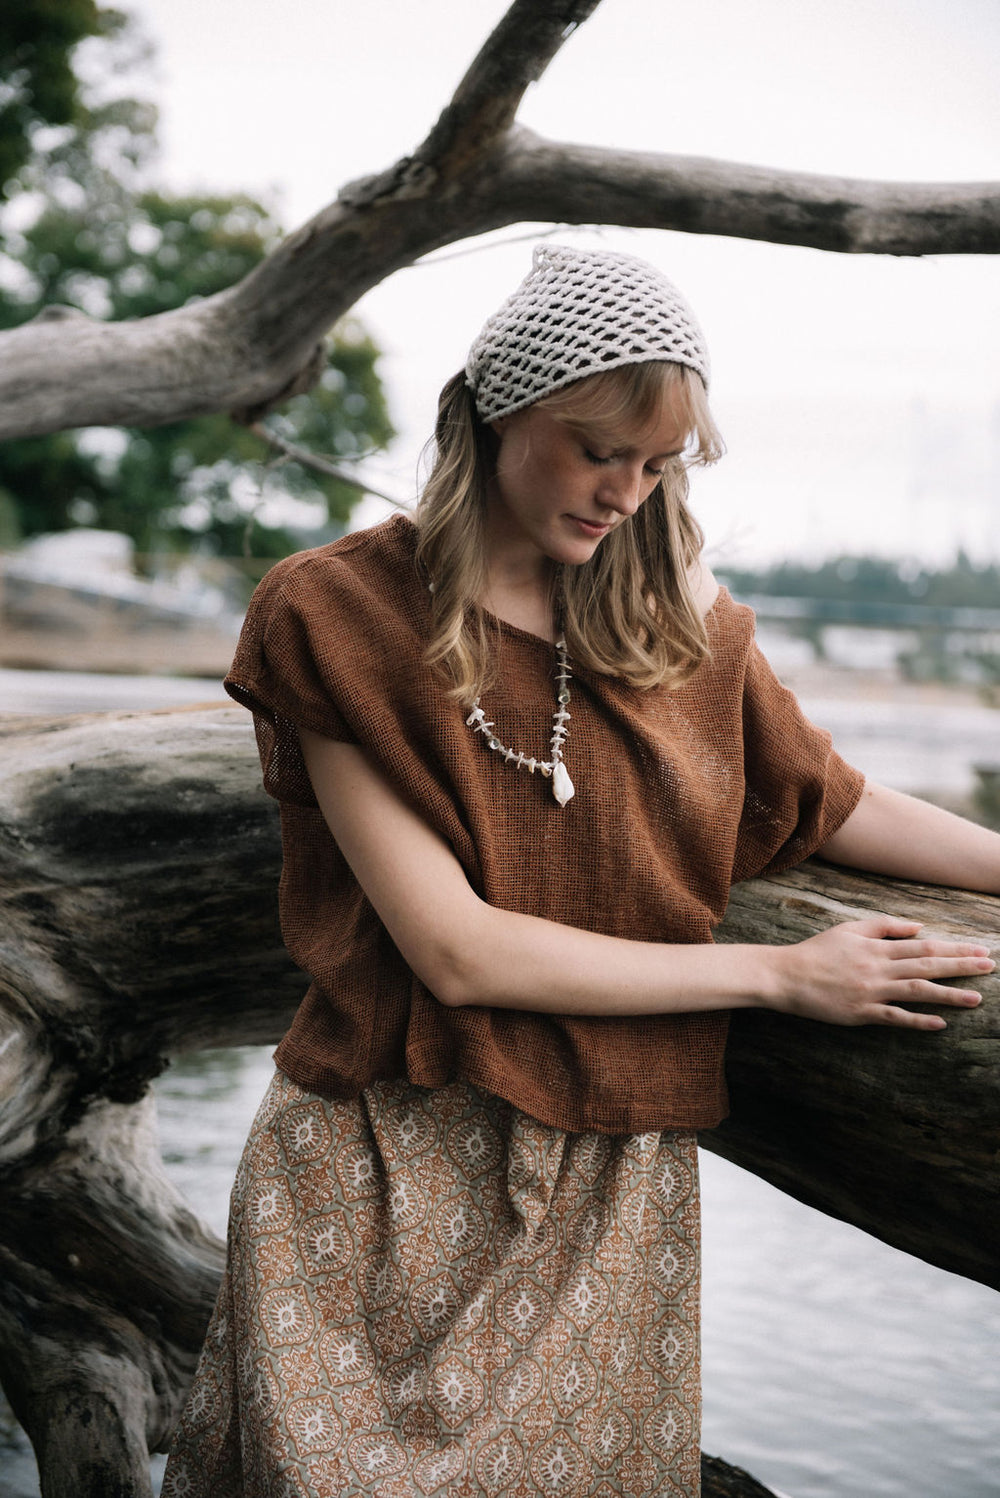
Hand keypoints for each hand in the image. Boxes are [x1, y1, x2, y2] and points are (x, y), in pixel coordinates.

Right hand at [769, 916, 993, 1030]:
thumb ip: (885, 926)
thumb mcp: (850, 929)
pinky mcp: (861, 1012)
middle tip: (989, 967)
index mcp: (878, 947)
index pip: (925, 946)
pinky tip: (940, 1023)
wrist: (787, 975)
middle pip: (928, 965)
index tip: (980, 951)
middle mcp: (879, 967)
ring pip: (917, 990)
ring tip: (976, 998)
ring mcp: (871, 991)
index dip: (955, 948)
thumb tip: (919, 927)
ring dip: (949, 994)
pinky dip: (918, 1021)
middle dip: (961, 966)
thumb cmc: (818, 951)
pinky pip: (894, 1017)